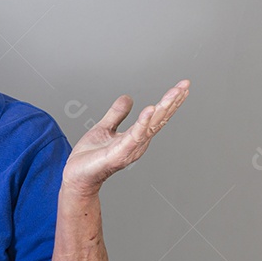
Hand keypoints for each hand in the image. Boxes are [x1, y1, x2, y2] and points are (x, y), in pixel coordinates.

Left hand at [62, 80, 189, 195]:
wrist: (76, 176)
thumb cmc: (89, 157)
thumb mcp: (104, 128)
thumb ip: (116, 114)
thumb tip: (128, 98)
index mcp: (135, 137)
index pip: (156, 117)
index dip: (169, 101)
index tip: (181, 86)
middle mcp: (137, 143)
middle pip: (158, 119)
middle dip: (172, 101)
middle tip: (185, 84)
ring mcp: (129, 149)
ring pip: (151, 125)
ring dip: (164, 108)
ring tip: (175, 92)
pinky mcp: (119, 154)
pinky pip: (134, 136)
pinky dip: (143, 122)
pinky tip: (150, 109)